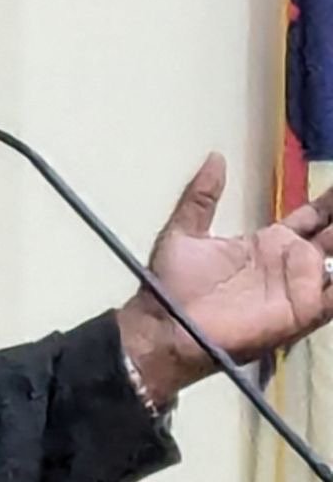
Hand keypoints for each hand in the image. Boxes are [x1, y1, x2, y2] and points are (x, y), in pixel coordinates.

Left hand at [116, 152, 332, 405]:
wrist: (166, 325)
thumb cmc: (173, 284)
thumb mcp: (185, 231)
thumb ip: (203, 195)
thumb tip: (215, 156)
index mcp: (270, 243)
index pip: (313, 216)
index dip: (331, 200)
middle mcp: (291, 264)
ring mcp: (299, 289)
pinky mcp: (302, 313)